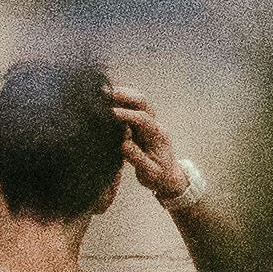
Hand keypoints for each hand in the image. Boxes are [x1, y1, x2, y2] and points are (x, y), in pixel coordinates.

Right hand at [108, 83, 184, 199]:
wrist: (169, 178)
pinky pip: (133, 106)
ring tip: (103, 93)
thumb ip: (137, 159)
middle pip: (143, 103)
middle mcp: (155, 125)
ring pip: (139, 101)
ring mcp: (150, 123)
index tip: (109, 113)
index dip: (126, 114)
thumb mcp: (149, 174)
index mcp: (157, 136)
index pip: (142, 119)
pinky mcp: (143, 124)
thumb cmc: (158, 177)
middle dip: (124, 96)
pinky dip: (121, 99)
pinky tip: (107, 98)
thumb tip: (124, 143)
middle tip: (104, 95)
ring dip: (122, 94)